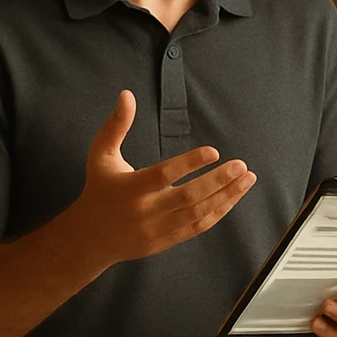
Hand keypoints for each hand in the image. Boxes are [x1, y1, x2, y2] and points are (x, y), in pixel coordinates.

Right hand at [60, 90, 257, 270]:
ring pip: (198, 214)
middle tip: (241, 165)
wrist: (90, 238)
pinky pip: (197, 228)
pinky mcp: (166, 241)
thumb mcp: (100, 155)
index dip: (189, 163)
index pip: (163, 174)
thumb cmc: (98, 190)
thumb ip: (116, 126)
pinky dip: (218, 212)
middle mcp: (146, 211)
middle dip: (218, 181)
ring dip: (226, 196)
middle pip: (187, 197)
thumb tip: (127, 95)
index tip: (214, 152)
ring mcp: (157, 229)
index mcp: (130, 188)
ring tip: (247, 179)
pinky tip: (233, 197)